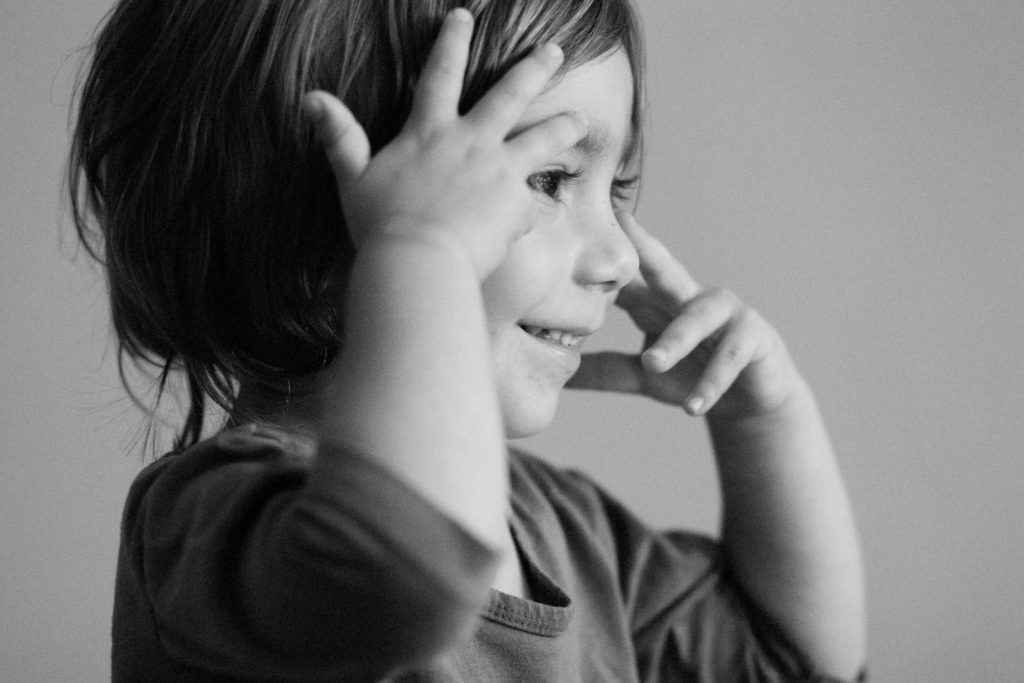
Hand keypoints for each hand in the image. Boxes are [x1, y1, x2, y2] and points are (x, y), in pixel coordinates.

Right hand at [302, 8, 587, 277]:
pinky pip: (531, 206)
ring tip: (582, 120)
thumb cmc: (381, 226)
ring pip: (541, 139)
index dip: (451, 42)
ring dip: (563, 126)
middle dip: (533, 68)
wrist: (418, 263)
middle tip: (555, 50)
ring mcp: (499, 170)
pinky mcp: (517, 203)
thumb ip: (340, 138)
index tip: (464, 16)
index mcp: (430, 132)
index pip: (440, 75)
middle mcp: (471, 142)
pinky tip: (542, 215)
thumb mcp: (353, 179)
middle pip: (509, 95)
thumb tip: (311, 97)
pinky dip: (533, 211)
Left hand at [568, 214, 799, 419]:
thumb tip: (556, 375)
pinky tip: (693, 406)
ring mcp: (725, 313)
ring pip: (697, 317)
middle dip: (645, 248)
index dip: (606, 256)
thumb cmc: (691, 375)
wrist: (750, 401)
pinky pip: (731, 357)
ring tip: (653, 363)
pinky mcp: (754, 337)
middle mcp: (689, 297)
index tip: (577, 228)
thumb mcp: (643, 376)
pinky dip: (712, 382)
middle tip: (625, 232)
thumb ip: (604, 371)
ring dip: (676, 339)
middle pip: (664, 269)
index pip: (627, 275)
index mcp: (658, 300)